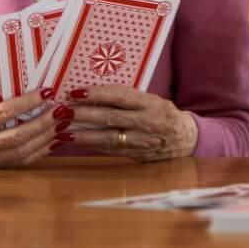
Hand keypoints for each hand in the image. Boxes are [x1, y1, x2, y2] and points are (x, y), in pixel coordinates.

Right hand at [0, 90, 71, 167]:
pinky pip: (24, 160)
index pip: (4, 113)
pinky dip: (43, 149)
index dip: (28, 103)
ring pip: (24, 150)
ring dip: (47, 136)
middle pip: (18, 135)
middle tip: (62, 109)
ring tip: (64, 122)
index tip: (48, 92)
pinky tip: (57, 139)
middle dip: (44, 122)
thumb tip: (28, 88)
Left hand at [67, 86, 197, 161]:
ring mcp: (142, 141)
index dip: (97, 94)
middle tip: (63, 111)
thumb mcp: (152, 100)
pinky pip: (110, 150)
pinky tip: (76, 141)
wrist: (185, 138)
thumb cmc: (164, 114)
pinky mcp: (137, 155)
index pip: (120, 96)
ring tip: (63, 130)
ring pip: (107, 137)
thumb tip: (94, 95)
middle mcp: (147, 122)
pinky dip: (92, 145)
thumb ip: (128, 99)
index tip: (76, 92)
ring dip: (82, 134)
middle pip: (110, 117)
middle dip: (84, 114)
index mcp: (151, 104)